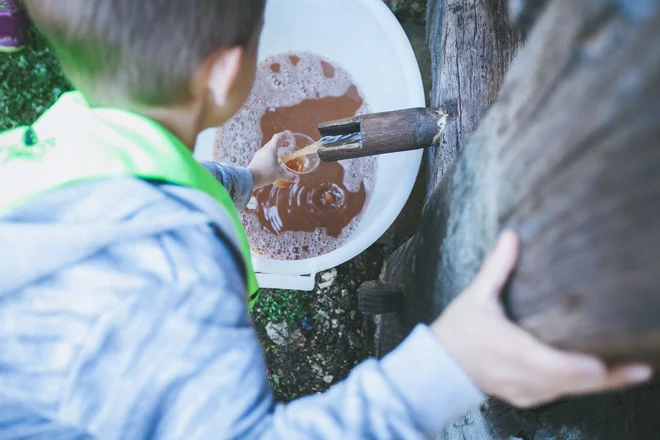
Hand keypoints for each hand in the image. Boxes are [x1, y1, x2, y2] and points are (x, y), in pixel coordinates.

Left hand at [248, 132, 297, 189]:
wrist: (249, 179)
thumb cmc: (265, 173)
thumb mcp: (279, 174)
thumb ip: (289, 176)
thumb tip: (297, 179)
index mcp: (270, 149)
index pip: (277, 137)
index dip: (284, 135)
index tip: (289, 135)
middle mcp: (264, 149)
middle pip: (273, 142)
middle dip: (281, 142)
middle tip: (287, 145)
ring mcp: (259, 154)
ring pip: (268, 148)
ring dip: (275, 148)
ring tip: (281, 153)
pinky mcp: (256, 160)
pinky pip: (265, 154)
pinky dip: (271, 154)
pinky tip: (273, 161)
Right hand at [431, 230, 652, 407]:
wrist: (440, 365)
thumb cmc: (459, 330)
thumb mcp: (475, 296)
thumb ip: (497, 268)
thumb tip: (512, 236)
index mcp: (507, 348)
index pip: (545, 363)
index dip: (574, 368)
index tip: (600, 365)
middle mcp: (518, 375)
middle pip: (568, 383)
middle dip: (606, 378)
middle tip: (640, 368)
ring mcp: (524, 390)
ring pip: (567, 393)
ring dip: (600, 385)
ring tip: (632, 371)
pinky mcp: (527, 397)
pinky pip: (559, 395)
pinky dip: (581, 388)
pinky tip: (604, 378)